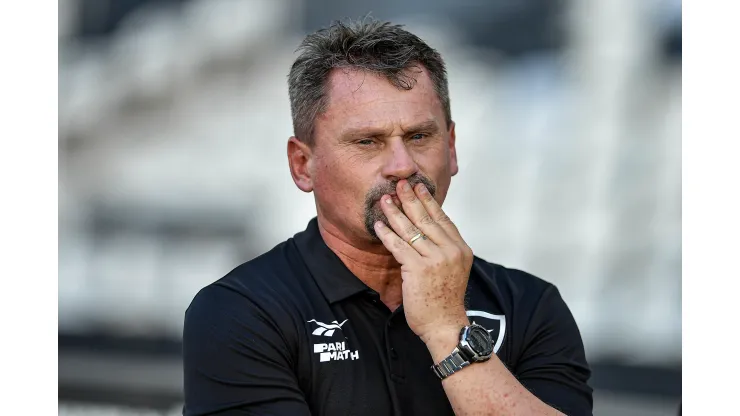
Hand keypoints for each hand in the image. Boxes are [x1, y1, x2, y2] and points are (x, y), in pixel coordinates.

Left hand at [374, 179, 472, 343]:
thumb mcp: (453, 270)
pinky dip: (387, 234)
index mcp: (461, 249)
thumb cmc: (445, 302)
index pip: (443, 219)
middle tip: (400, 184)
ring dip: (395, 212)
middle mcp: (450, 250)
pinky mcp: (418, 269)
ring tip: (385, 199)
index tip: (419, 188)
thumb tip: (427, 233)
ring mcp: (435, 259)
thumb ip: (444, 251)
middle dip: (411, 199)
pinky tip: (379, 225)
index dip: (429, 201)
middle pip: (426, 219)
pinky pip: (398, 245)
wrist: (445, 326)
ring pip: (411, 229)